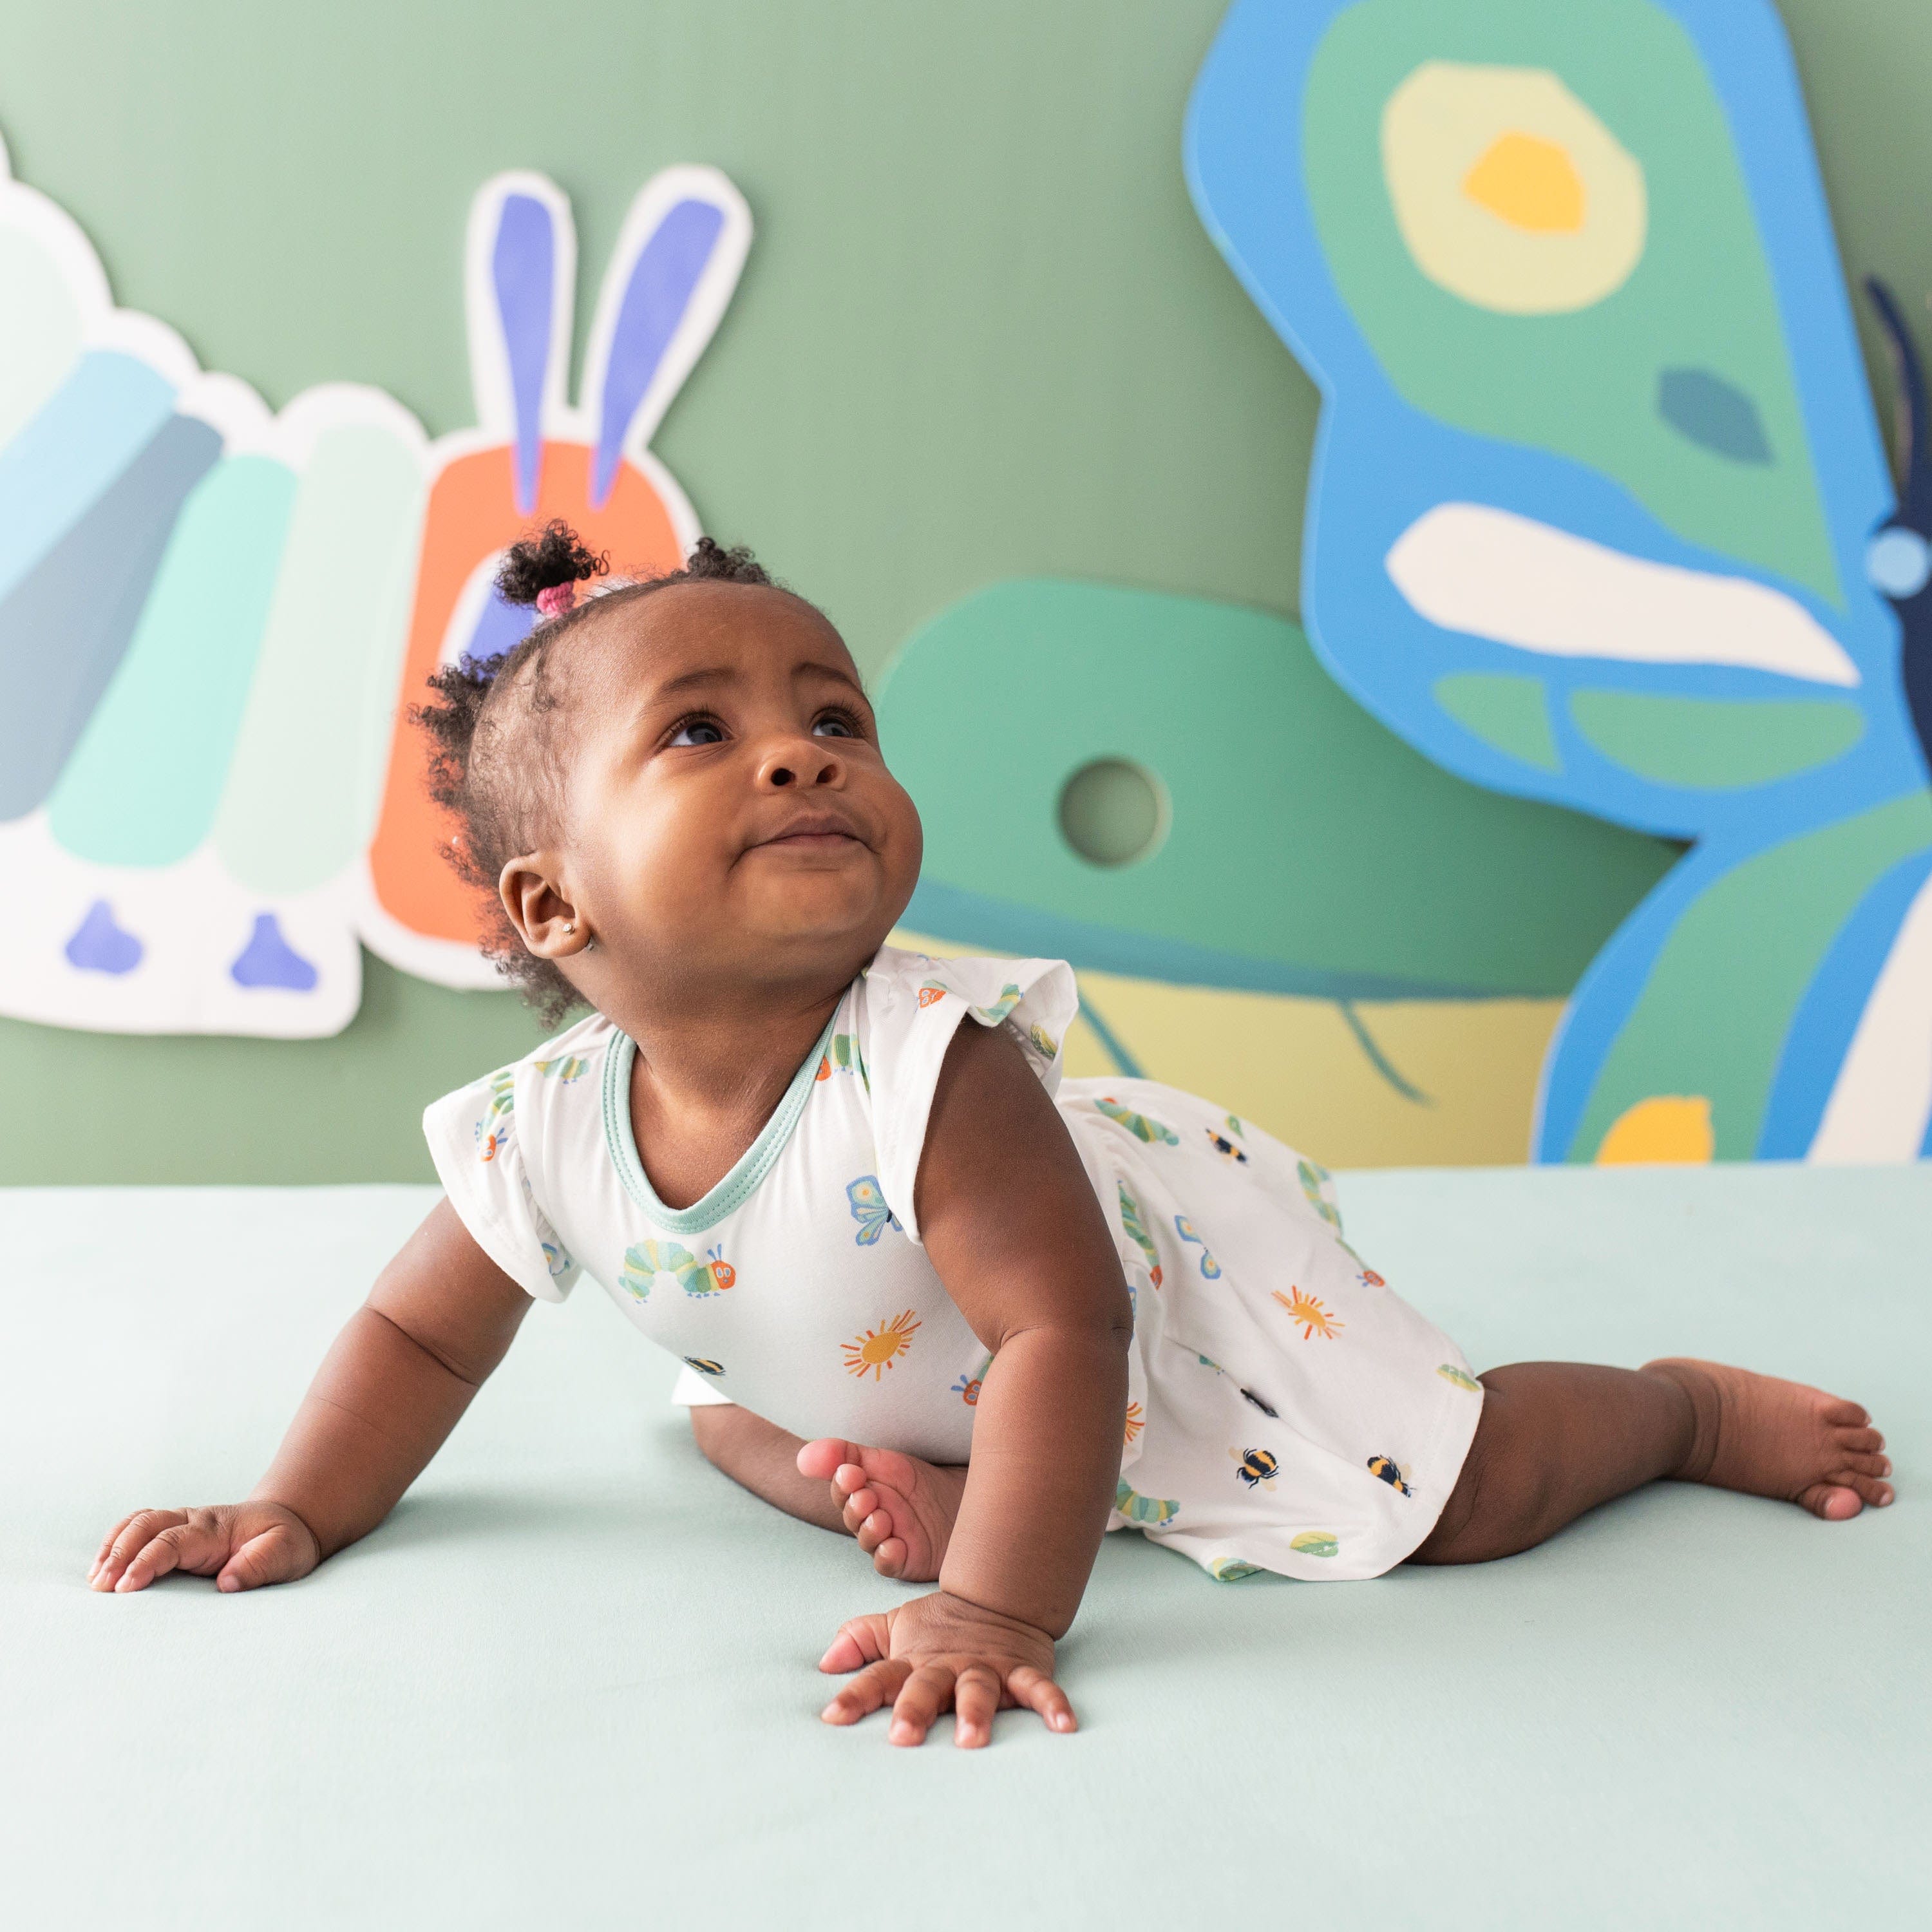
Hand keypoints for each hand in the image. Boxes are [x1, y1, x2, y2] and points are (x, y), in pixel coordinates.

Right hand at [89, 1502, 321, 1594]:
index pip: (174, 1541)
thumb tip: (227, 1582)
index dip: (148, 1561)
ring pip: (138, 1522)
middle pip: (147, 1525)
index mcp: (217, 1528)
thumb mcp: (286, 1553)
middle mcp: (194, 1520)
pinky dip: (115, 1543)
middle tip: (101, 1586)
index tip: (127, 1586)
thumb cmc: (285, 1542)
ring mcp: (183, 1522)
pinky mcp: (175, 1531)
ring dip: (112, 1546)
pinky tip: (101, 1568)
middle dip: (119, 1553)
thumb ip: (261, 1565)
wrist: (289, 1522)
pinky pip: (139, 1528)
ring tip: (94, 1580)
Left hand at [817, 1591, 1075, 1747]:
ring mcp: (986, 1668)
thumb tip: (824, 1661)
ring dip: (975, 1712)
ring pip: (979, 1689)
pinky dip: (1052, 1704)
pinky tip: (1063, 1726)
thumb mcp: (898, 1627)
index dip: (855, 1696)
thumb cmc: (941, 1625)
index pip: (879, 1677)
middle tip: (902, 1737)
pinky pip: (1037, 1688)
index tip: (831, 1718)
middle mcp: (948, 1666)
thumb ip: (861, 1640)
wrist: (998, 1594)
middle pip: (927, 1687)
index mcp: (915, 1660)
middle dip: (914, 1710)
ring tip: (971, 1739)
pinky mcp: (1022, 1670)